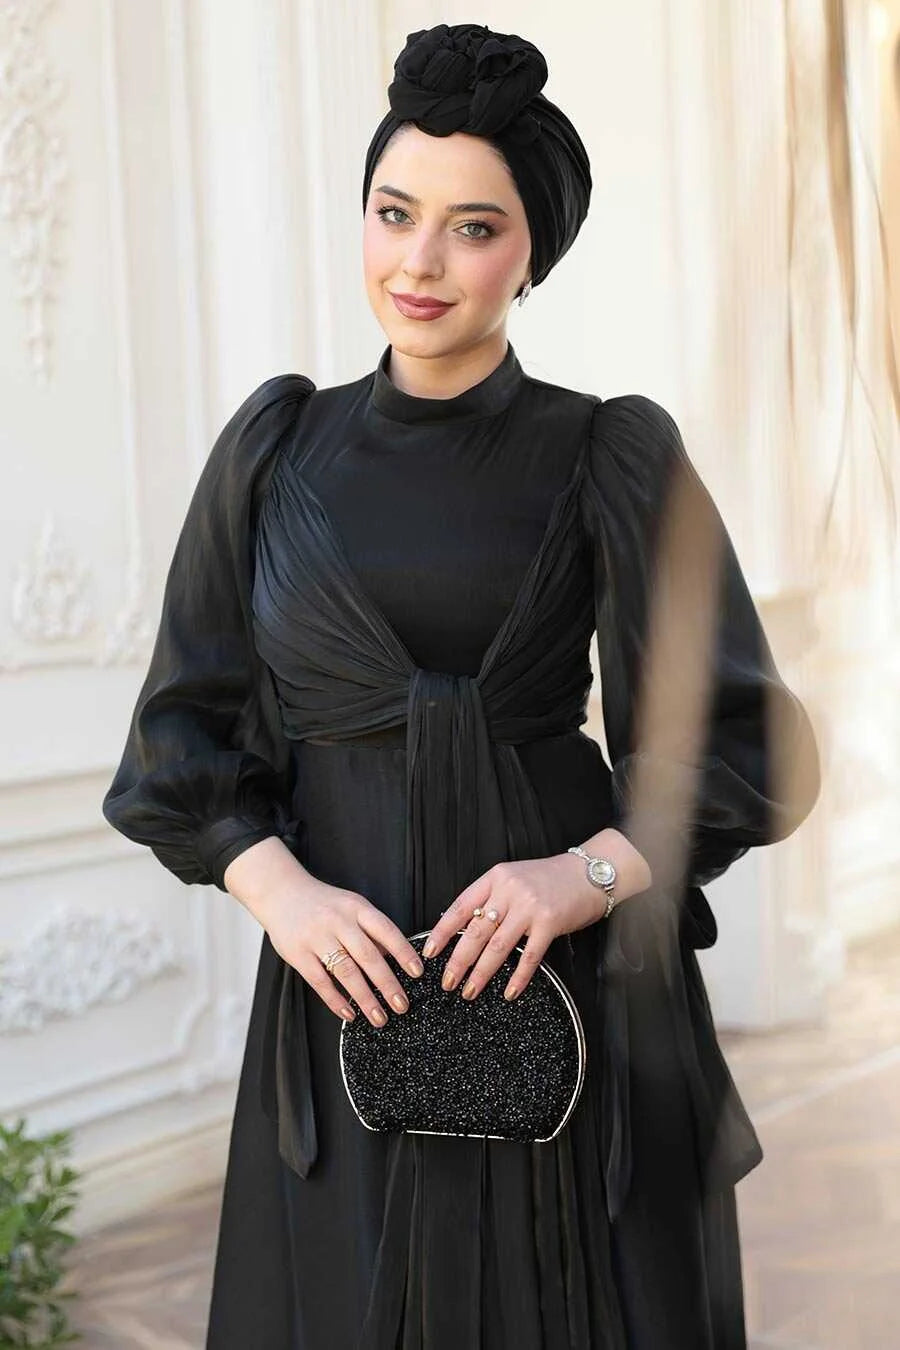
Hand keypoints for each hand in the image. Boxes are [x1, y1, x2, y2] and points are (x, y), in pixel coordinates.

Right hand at [224, 837, 424, 1027]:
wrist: (281, 892)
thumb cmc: (323, 903)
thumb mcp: (351, 905)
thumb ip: (370, 929)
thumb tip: (394, 957)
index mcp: (356, 907)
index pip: (386, 930)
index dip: (404, 952)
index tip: (417, 973)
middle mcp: (338, 921)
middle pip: (368, 956)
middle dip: (387, 984)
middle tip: (402, 1005)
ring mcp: (317, 937)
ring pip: (346, 971)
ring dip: (365, 998)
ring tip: (379, 1017)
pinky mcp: (298, 953)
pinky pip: (320, 981)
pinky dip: (336, 1000)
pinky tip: (349, 1013)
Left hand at [420, 852, 610, 1003]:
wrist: (588, 873)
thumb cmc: (550, 878)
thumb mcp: (514, 878)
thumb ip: (492, 898)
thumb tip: (466, 928)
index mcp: (496, 878)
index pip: (460, 907)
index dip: (442, 932)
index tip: (430, 952)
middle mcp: (510, 890)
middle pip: (475, 931)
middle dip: (458, 961)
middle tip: (447, 982)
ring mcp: (530, 907)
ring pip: (497, 946)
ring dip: (481, 973)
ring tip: (469, 991)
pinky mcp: (550, 922)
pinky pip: (530, 956)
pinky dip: (517, 977)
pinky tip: (509, 992)